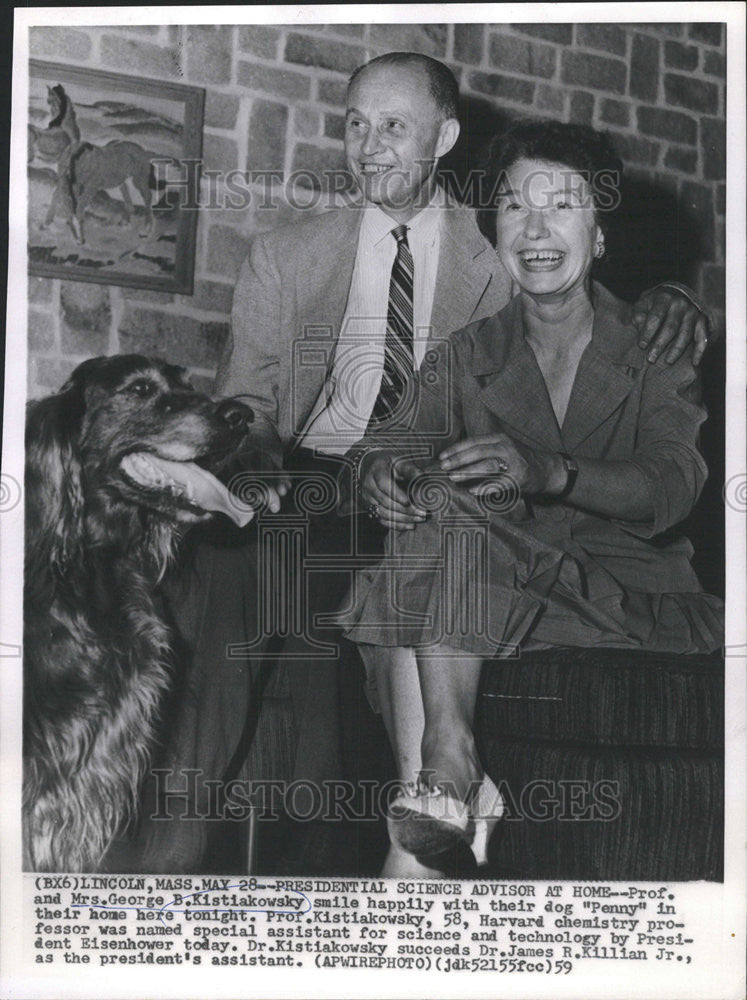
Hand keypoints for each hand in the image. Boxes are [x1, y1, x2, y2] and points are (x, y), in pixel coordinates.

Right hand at [359, 452, 426, 529]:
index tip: (408, 502)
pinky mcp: (370, 508)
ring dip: (403, 519)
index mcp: (376, 471)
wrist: (371, 467)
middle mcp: (369, 486)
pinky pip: (382, 520)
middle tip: (423, 513)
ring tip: (420, 519)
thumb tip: (422, 478)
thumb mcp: (399, 462)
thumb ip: (410, 470)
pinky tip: (411, 525)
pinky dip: (397, 525)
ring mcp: (367, 499)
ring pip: (384, 513)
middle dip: (405, 510)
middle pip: (385, 501)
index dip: (396, 494)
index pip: (383, 484)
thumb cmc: (389, 464)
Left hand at [439, 434, 564, 495]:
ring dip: (468, 472)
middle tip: (444, 468)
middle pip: (478, 452)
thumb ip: (484, 450)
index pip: (473, 441)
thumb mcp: (502, 448)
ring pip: (488, 465)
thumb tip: (455, 458)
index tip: (442, 457)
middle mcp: (506, 447)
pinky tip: (472, 491)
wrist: (547, 469)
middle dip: (458, 460)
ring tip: (453, 478)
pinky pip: (499, 483)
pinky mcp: (520, 478)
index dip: (456, 449)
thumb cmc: (518, 459)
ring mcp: (514, 462)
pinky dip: (485, 488)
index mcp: (499, 438)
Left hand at [631, 287, 709, 365]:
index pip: (655, 317)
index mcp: (664, 298)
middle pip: (670, 327)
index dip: (648, 332)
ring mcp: (693, 312)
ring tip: (668, 362)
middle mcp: (681, 304)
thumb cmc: (656, 303)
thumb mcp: (644, 303)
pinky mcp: (702, 321)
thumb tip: (639, 326)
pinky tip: (694, 363)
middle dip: (660, 345)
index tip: (641, 346)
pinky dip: (699, 351)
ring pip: (686, 334)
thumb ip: (639, 314)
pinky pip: (702, 338)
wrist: (678, 294)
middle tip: (651, 359)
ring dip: (677, 350)